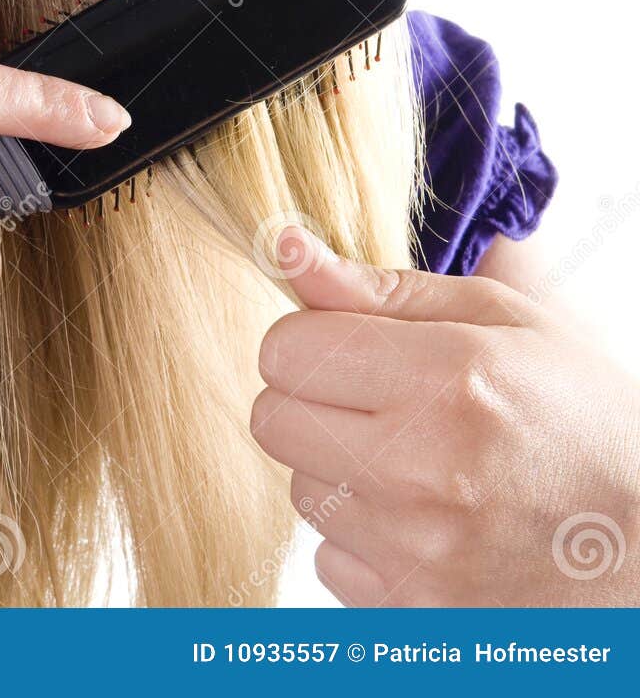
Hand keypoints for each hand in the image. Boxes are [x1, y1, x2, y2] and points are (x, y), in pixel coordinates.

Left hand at [251, 226, 639, 605]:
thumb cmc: (582, 414)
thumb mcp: (504, 322)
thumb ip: (380, 287)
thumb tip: (285, 246)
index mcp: (449, 379)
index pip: (285, 350)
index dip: (312, 342)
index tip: (355, 350)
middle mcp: (424, 467)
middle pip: (272, 419)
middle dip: (313, 403)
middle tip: (384, 406)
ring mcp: (417, 548)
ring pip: (300, 489)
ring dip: (342, 474)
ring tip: (423, 466)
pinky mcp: (413, 609)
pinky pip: (328, 557)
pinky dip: (365, 540)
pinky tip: (430, 524)